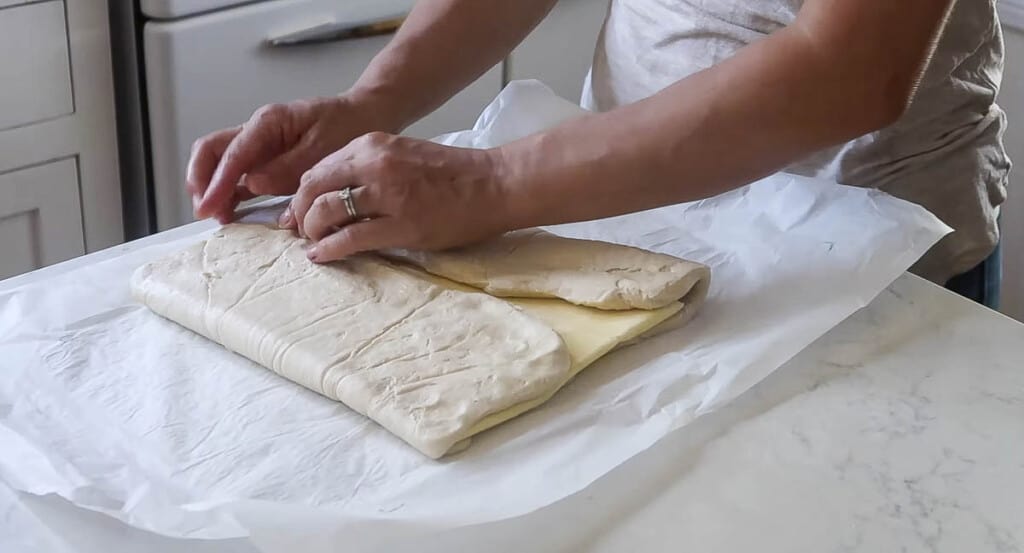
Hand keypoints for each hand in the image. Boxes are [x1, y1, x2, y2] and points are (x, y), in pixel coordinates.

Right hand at [187, 94, 387, 222]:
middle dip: (201, 180)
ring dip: (213, 189)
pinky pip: (240, 177)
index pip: (232, 153)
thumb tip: (253, 183)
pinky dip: (231, 194)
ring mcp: (260, 147)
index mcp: (268, 121)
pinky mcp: (268, 162)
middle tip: (203, 211)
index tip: (207, 207)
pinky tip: (230, 213)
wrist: (365, 115)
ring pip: (221, 164)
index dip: (216, 182)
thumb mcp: (323, 146)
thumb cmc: (347, 125)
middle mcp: (257, 132)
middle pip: (212, 150)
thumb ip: (288, 166)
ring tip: (216, 217)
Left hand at [283, 132, 509, 261]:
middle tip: (299, 230)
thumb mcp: (403, 154)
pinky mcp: (402, 225)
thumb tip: (334, 192)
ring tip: (313, 243)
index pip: (319, 167)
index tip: (299, 210)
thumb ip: (369, 167)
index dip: (303, 193)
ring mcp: (388, 195)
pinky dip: (329, 249)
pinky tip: (321, 256)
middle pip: (314, 187)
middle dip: (299, 212)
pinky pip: (350, 238)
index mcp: (373, 145)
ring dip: (312, 231)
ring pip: (327, 212)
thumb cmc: (453, 174)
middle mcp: (375, 164)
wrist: (494, 184)